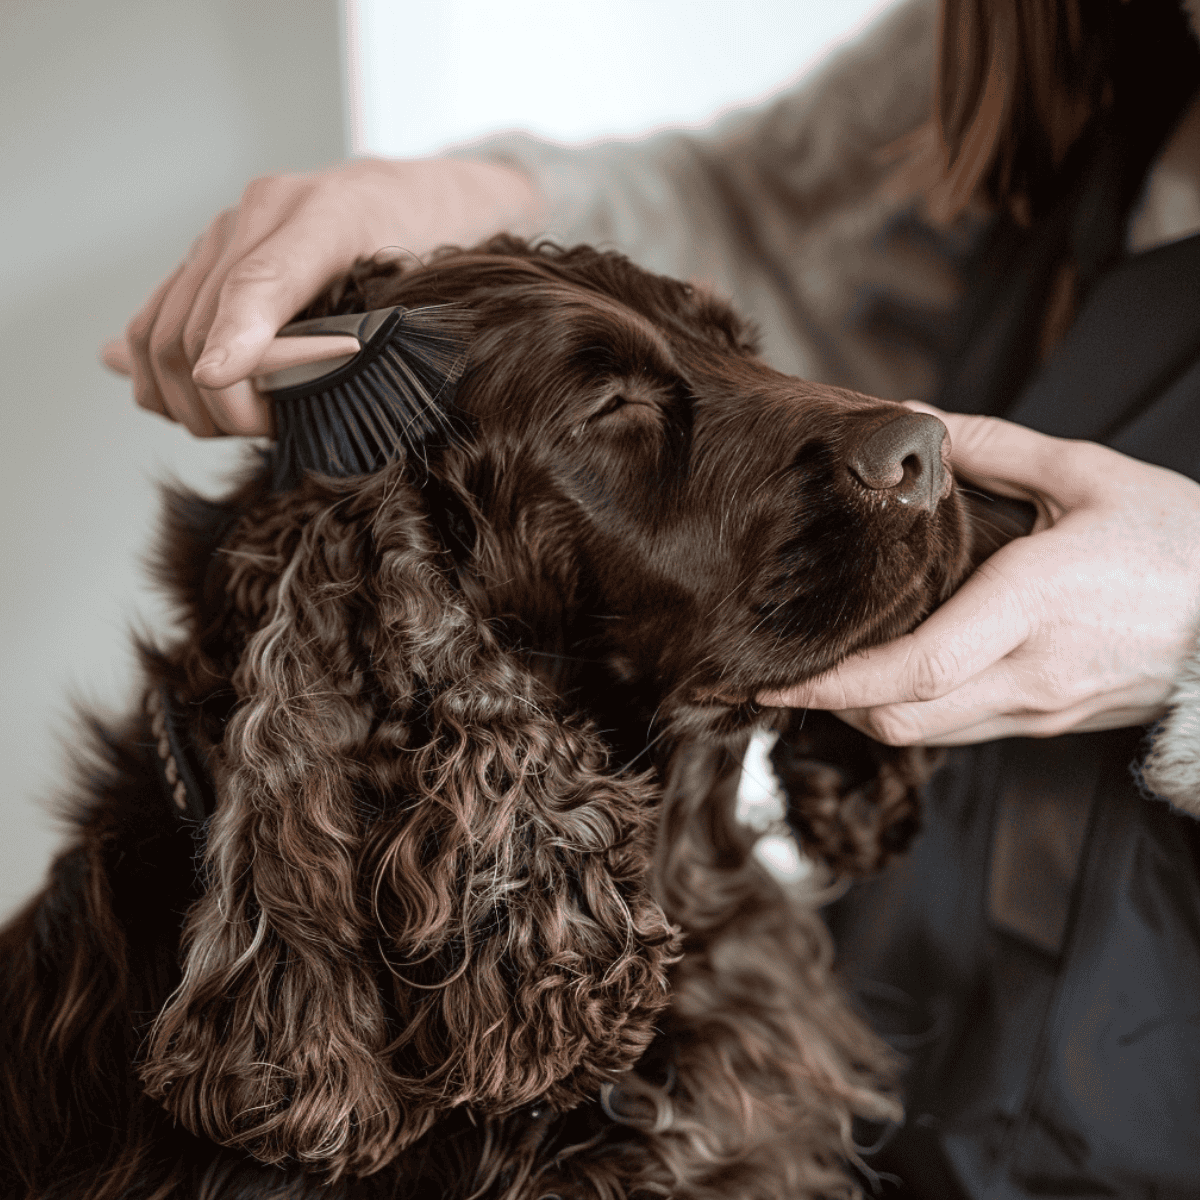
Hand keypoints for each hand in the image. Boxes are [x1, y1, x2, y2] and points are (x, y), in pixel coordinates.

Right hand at [102, 157, 544, 435]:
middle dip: (228, 401)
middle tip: (273, 432)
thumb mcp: (422, 285)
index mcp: (321, 213)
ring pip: (157, 335)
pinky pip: (150, 326)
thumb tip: (324, 382)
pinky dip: (159, 377)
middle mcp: (257, 216)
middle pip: (194, 328)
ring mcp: (222, 237)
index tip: (218, 380)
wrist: (412, 203)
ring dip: (189, 400)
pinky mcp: (202, 261)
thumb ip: (378, 326)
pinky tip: (195, 406)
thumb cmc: (427, 249)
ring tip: (246, 423)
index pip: (259, 284)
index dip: (237, 339)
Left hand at [758, 405, 1199, 744]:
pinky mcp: (1049, 722)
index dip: (832, 682)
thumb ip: (993, 449)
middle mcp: (1028, 674)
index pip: (911, 670)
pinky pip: (959, 730)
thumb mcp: (1090, 474)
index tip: (773, 677)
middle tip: (782, 671)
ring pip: (925, 735)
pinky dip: (910, 711)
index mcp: (1032, 607)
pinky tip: (892, 675)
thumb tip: (914, 422)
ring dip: (865, 710)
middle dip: (829, 703)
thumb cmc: (1182, 543)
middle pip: (900, 719)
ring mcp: (1039, 709)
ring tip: (825, 671)